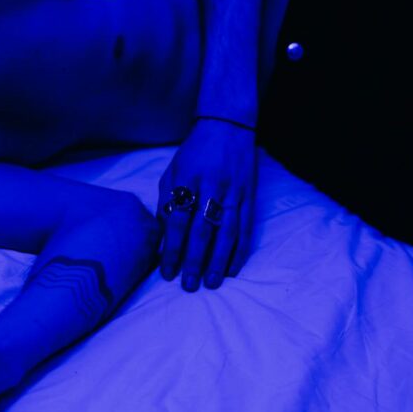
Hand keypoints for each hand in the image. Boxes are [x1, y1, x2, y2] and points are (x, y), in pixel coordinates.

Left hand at [156, 118, 258, 290]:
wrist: (228, 125)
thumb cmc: (194, 152)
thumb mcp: (173, 170)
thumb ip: (167, 201)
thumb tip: (162, 237)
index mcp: (188, 179)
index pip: (178, 221)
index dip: (172, 248)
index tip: (167, 272)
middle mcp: (212, 186)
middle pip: (202, 230)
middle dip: (194, 260)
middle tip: (189, 286)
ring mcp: (233, 191)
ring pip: (226, 232)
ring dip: (219, 260)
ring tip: (212, 282)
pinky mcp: (249, 194)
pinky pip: (246, 227)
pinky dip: (240, 249)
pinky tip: (233, 268)